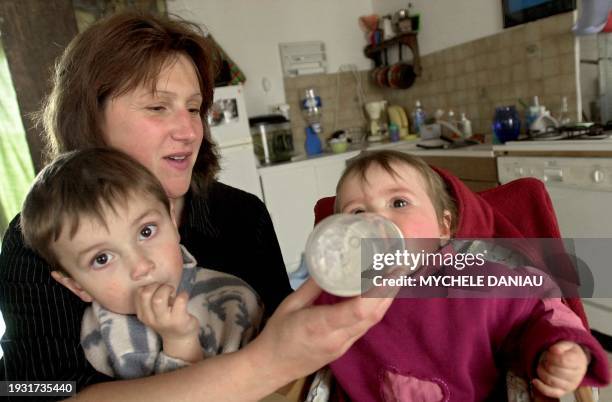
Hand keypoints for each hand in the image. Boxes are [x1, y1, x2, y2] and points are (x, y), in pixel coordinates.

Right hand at [135, 283, 201, 361]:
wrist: (180, 338)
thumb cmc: (167, 319)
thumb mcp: (153, 312)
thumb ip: (150, 299)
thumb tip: (153, 277)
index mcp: (143, 314)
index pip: (139, 293)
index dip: (149, 285)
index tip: (158, 288)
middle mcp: (151, 318)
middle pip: (146, 294)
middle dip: (157, 286)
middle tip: (166, 289)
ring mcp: (165, 320)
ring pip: (158, 299)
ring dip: (167, 289)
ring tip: (173, 292)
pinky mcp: (179, 320)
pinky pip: (180, 300)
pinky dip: (183, 294)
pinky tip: (183, 297)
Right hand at [245, 275, 398, 384]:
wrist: (272, 366)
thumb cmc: (277, 334)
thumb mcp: (290, 303)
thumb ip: (312, 285)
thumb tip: (329, 264)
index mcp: (320, 325)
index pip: (357, 310)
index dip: (376, 291)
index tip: (386, 271)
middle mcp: (337, 337)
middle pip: (372, 315)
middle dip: (388, 291)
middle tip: (397, 267)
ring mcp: (343, 345)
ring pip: (371, 322)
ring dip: (385, 300)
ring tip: (393, 277)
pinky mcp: (344, 348)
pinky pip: (365, 327)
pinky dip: (375, 309)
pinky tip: (378, 295)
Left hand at [532, 341, 588, 397]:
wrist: (576, 363)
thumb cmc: (568, 353)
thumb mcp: (566, 344)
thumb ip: (560, 346)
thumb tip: (554, 350)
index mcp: (579, 362)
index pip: (562, 361)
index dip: (551, 356)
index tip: (550, 352)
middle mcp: (576, 376)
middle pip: (554, 370)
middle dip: (545, 362)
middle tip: (545, 358)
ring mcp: (570, 385)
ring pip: (551, 381)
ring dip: (542, 371)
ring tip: (543, 365)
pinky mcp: (563, 392)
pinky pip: (551, 392)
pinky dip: (541, 387)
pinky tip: (535, 380)